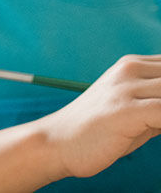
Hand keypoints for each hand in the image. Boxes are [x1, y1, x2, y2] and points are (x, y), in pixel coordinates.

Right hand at [33, 53, 160, 178]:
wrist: (57, 142)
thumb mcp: (135, 112)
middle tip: (160, 119)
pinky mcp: (125, 110)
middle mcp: (130, 69)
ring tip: (158, 126)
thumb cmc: (99, 132)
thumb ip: (160, 107)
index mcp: (132, 65)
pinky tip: (158, 130)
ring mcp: (126, 88)